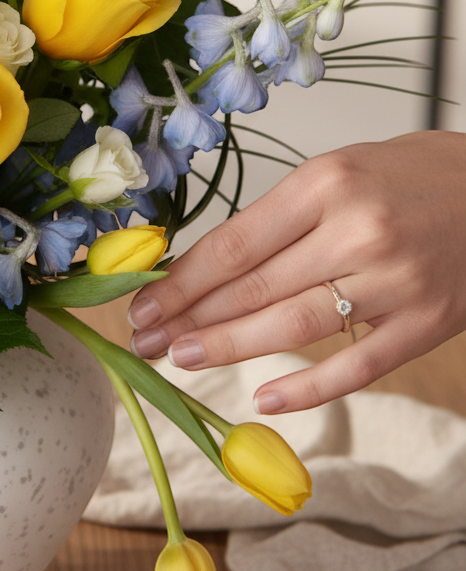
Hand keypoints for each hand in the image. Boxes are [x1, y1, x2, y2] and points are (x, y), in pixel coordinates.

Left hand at [127, 131, 465, 412]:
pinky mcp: (427, 323)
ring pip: (295, 327)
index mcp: (327, 184)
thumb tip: (205, 268)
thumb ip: (278, 219)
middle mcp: (359, 231)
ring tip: (184, 358)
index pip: (236, 243)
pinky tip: (263, 398)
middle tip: (148, 340)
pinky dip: (308, 388)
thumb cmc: (405, 176)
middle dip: (192, 318)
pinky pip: (358, 366)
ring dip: (230, 348)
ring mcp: (396, 282)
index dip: (182, 281)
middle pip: (256, 288)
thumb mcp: (333, 171)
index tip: (144, 303)